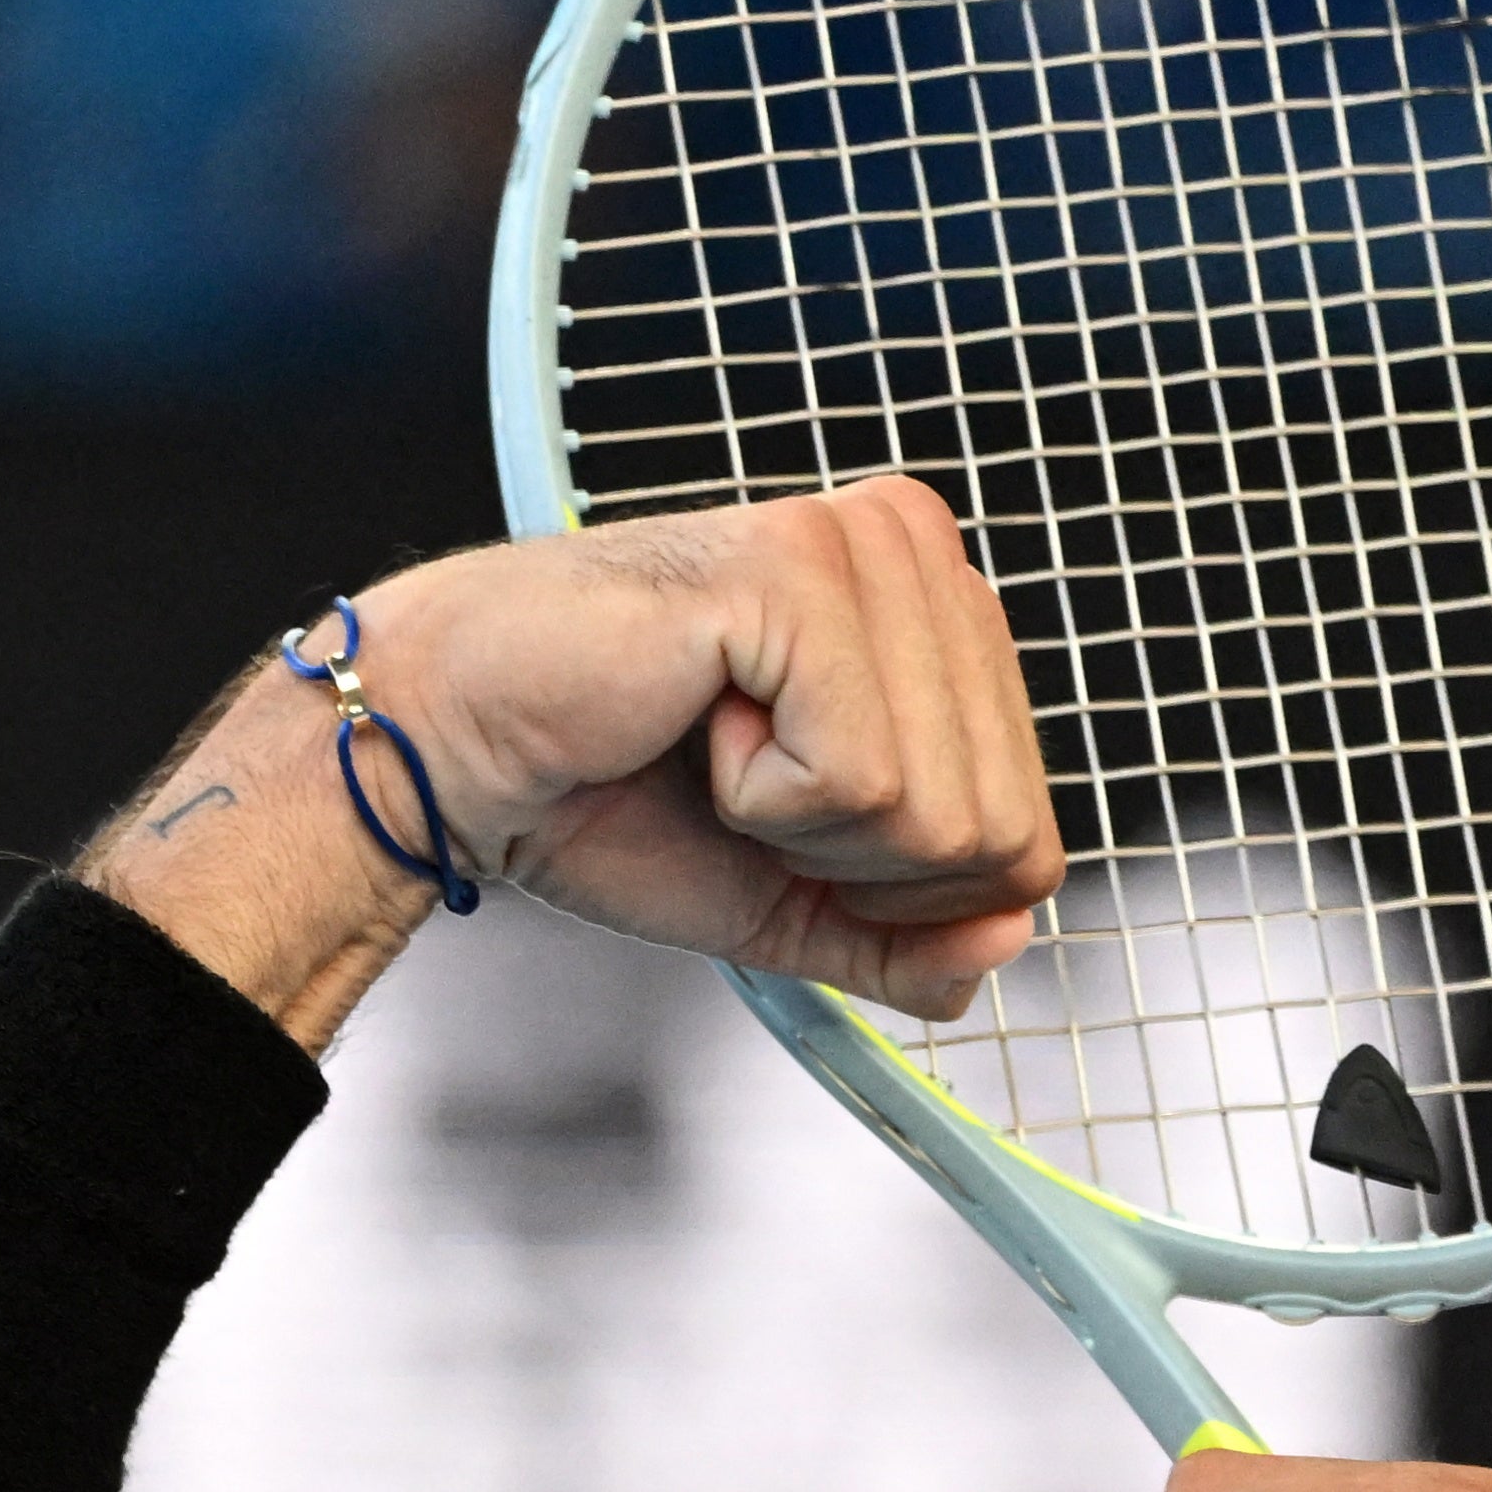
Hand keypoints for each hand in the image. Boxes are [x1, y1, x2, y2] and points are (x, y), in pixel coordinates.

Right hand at [384, 479, 1061, 1013]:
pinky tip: (697, 718)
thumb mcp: (799, 897)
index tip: (790, 819)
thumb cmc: (615, 795)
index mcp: (940, 613)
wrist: (462, 756)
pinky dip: (764, 796)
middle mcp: (919, 552)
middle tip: (741, 785)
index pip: (1030, 834)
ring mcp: (866, 549)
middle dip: (859, 864)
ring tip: (715, 744)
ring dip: (805, 828)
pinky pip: (861, 777)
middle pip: (997, 832)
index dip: (906, 890)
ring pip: (939, 812)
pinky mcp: (802, 570)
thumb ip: (911, 937)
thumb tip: (1010, 941)